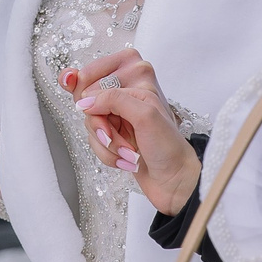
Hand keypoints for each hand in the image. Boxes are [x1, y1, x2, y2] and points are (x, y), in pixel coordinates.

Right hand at [66, 47, 201, 214]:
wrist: (176, 181)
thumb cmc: (170, 148)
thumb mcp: (145, 116)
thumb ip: (114, 100)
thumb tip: (85, 100)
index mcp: (137, 81)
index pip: (96, 79)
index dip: (89, 98)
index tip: (93, 114)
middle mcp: (126, 97)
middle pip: (89, 105)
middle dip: (102, 127)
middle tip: (114, 136)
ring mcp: (120, 118)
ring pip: (91, 126)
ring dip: (108, 145)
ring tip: (129, 152)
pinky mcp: (115, 137)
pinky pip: (95, 143)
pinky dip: (108, 155)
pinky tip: (127, 160)